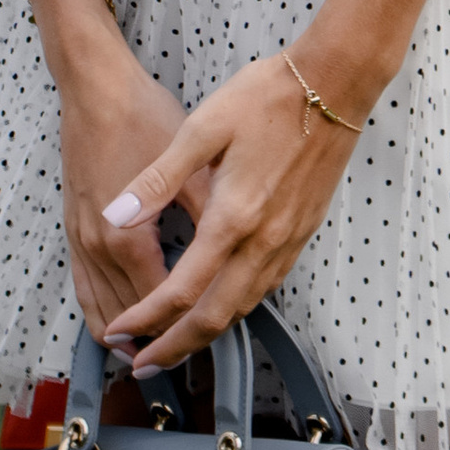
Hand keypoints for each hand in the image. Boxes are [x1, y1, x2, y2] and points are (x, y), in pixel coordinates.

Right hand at [55, 36, 195, 345]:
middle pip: (131, 319)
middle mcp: (99, 249)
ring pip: (101, 314)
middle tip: (191, 358)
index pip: (164, 306)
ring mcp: (81, 242)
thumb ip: (209, 215)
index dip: (190, 329)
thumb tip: (234, 257)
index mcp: (130, 238)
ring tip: (158, 353)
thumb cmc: (142, 116)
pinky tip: (121, 323)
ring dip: (127, 339)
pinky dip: (102, 315)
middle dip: (160, 342)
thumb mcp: (192, 161)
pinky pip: (83, 291)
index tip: (215, 343)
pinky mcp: (73, 231)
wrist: (93, 87)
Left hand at [100, 41, 366, 373]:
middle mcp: (262, 242)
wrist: (334, 85)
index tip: (119, 333)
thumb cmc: (266, 98)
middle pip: (214, 319)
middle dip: (175, 347)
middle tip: (142, 364)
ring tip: (174, 345)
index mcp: (232, 218)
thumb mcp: (202, 127)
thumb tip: (114, 212)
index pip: (182, 291)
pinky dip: (233, 310)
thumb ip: (158, 178)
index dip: (146, 320)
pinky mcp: (301, 234)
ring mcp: (286, 242)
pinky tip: (219, 305)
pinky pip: (262, 289)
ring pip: (242, 309)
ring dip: (205, 334)